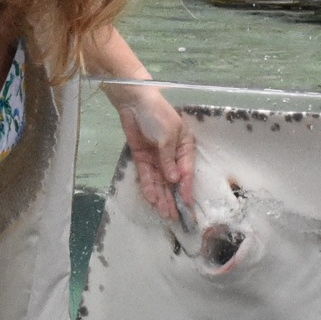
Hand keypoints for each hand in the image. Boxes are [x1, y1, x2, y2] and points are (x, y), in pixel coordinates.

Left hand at [113, 87, 195, 222]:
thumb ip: (169, 159)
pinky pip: (147, 176)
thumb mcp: (168, 135)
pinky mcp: (142, 158)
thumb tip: (174, 180)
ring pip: (160, 182)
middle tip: (174, 217)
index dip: (186, 189)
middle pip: (173, 181)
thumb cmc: (157, 114)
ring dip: (162, 197)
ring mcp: (156, 158)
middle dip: (173, 198)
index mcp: (184, 147)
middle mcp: (171, 155)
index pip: (186, 172)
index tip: (187, 205)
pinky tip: (152, 199)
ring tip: (163, 213)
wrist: (133, 102)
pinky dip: (149, 187)